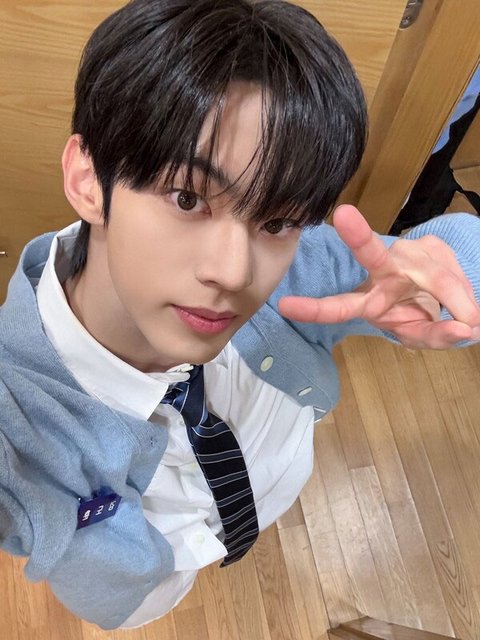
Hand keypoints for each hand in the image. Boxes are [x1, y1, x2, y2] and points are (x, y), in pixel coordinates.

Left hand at [278, 205, 479, 348]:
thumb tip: (466, 328)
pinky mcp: (434, 245)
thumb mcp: (421, 334)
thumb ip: (437, 336)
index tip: (285, 305)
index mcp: (369, 300)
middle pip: (372, 255)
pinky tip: (468, 308)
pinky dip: (464, 296)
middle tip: (344, 216)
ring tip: (469, 321)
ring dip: (455, 299)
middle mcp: (384, 272)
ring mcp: (409, 255)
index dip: (314, 309)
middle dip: (359, 237)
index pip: (339, 306)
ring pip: (435, 275)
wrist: (445, 297)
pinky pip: (453, 275)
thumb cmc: (420, 315)